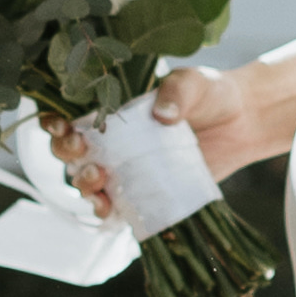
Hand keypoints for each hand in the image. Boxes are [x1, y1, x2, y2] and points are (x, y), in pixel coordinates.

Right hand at [48, 67, 264, 221]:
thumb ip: (177, 91)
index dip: (53, 123)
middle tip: (81, 150)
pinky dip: (107, 214)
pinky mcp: (145, 194)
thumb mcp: (193, 82)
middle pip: (70, 153)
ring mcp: (126, 170)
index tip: (59, 125)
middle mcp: (112, 142)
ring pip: (87, 184)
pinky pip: (117, 210)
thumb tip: (162, 115)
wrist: (242, 123)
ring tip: (97, 181)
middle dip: (66, 154)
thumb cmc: (211, 94)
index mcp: (110, 110)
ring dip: (83, 186)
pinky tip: (109, 212)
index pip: (67, 115)